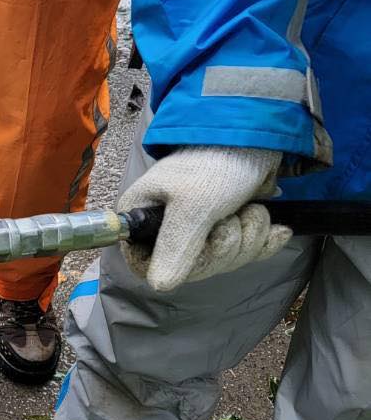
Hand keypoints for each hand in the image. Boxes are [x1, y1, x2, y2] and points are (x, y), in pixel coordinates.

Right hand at [118, 146, 291, 291]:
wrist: (260, 135)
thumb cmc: (217, 162)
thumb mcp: (194, 205)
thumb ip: (175, 246)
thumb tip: (158, 284)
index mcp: (144, 218)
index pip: (149, 265)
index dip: (180, 264)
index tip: (202, 244)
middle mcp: (166, 226)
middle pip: (193, 266)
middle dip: (226, 245)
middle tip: (233, 217)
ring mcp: (200, 227)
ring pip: (224, 259)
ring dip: (248, 237)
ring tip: (251, 209)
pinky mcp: (230, 225)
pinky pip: (245, 252)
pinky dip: (263, 240)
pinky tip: (276, 229)